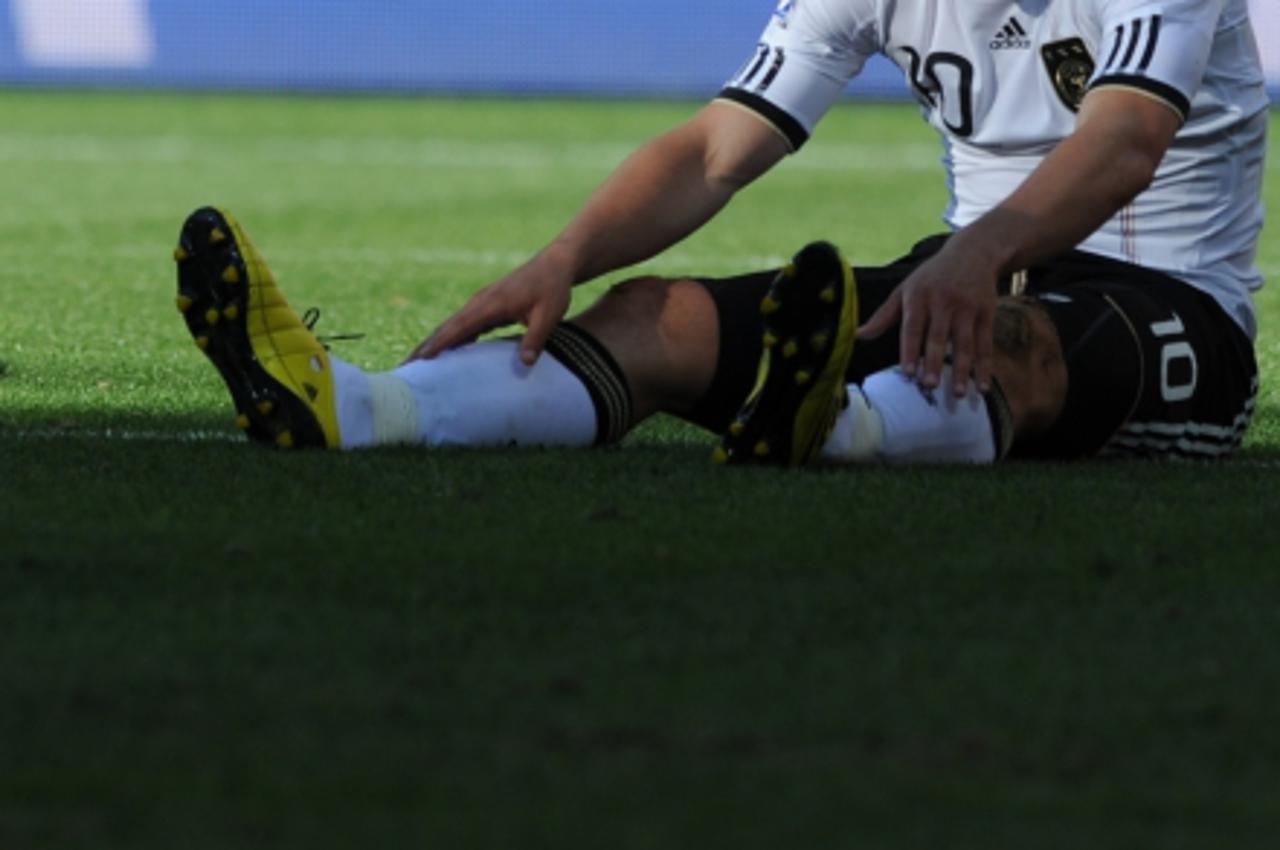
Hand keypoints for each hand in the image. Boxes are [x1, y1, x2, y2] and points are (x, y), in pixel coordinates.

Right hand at [404, 255, 572, 364]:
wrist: (556, 264)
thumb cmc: (553, 288)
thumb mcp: (549, 314)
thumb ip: (536, 339)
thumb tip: (524, 364)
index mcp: (491, 303)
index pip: (460, 327)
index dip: (440, 344)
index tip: (421, 359)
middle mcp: (480, 302)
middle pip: (447, 327)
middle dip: (425, 347)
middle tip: (405, 367)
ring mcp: (481, 304)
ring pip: (451, 327)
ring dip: (433, 344)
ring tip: (416, 364)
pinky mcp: (486, 308)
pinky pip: (463, 327)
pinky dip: (450, 340)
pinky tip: (443, 355)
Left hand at [858, 239, 998, 396]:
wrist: (972, 252)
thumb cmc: (931, 277)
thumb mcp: (905, 289)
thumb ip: (884, 315)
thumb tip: (858, 335)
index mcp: (918, 297)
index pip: (912, 327)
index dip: (910, 350)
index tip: (908, 373)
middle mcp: (943, 302)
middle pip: (938, 336)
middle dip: (934, 361)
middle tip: (929, 386)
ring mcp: (967, 307)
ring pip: (964, 342)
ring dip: (962, 369)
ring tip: (958, 393)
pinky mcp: (987, 313)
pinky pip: (985, 343)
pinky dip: (985, 366)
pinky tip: (982, 386)